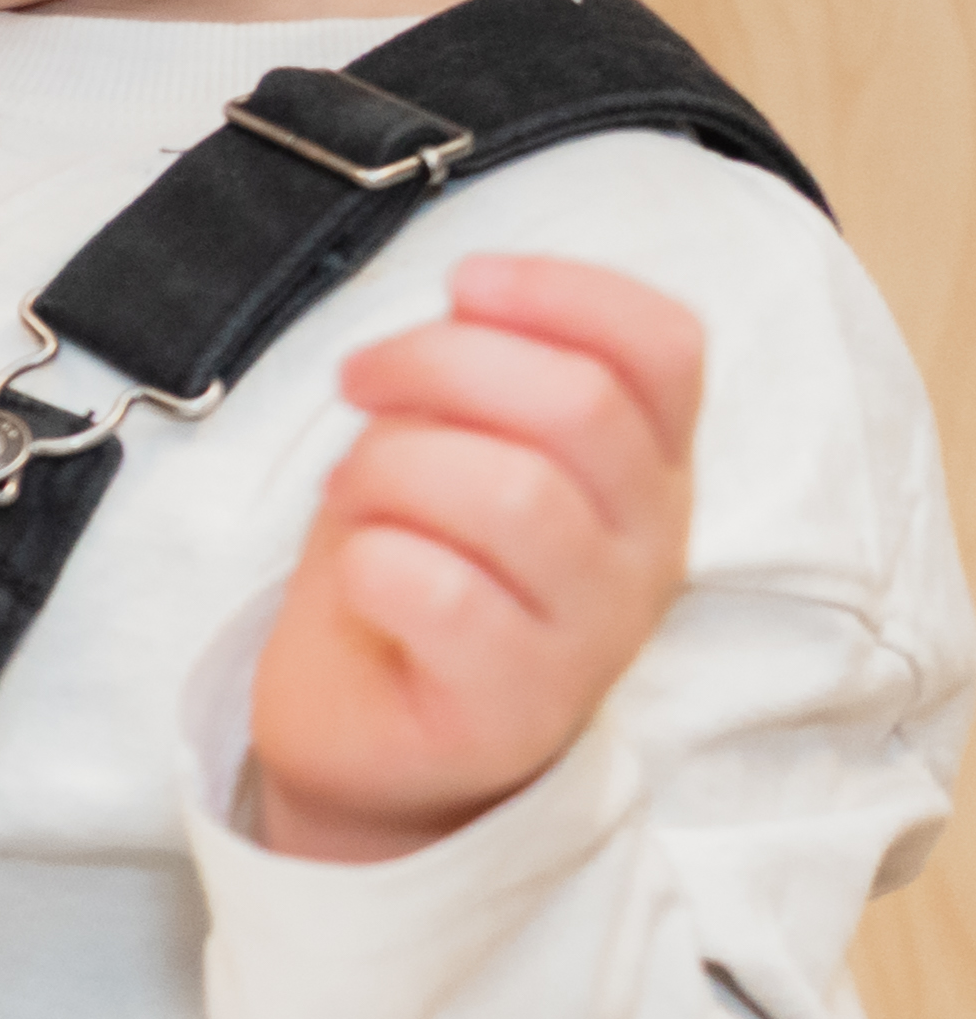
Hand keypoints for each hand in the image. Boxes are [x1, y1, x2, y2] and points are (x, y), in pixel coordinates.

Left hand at [248, 255, 701, 864]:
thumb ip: (482, 380)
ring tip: (351, 495)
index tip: (464, 284)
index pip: (666, 349)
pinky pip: (444, 595)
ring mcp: (591, 639)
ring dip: (394, 467)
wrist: (365, 734)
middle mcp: (644, 550)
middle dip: (440, 363)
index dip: (564, 292)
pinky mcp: (516, 711)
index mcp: (645, 468)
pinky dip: (376, 560)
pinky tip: (364, 574)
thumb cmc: (411, 566)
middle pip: (579, 404)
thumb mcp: (452, 445)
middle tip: (361, 383)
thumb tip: (471, 306)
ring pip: (513, 492)